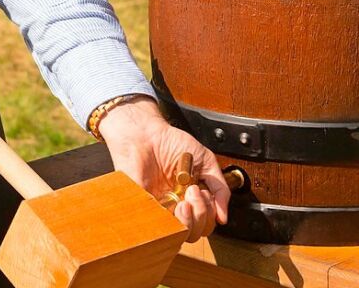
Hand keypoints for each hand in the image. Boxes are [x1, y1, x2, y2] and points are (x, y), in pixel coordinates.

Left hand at [95, 97, 229, 242]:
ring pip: (179, 234)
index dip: (210, 213)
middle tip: (194, 193)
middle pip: (195, 232)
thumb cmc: (170, 142)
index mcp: (190, 198)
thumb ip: (220, 187)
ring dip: (189, 220)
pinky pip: (157, 226)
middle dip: (201, 215)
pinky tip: (173, 203)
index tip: (205, 193)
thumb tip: (223, 216)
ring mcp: (160, 207)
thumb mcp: (205, 160)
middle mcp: (176, 206)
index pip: (205, 223)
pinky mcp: (145, 206)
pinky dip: (169, 222)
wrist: (145, 132)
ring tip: (185, 199)